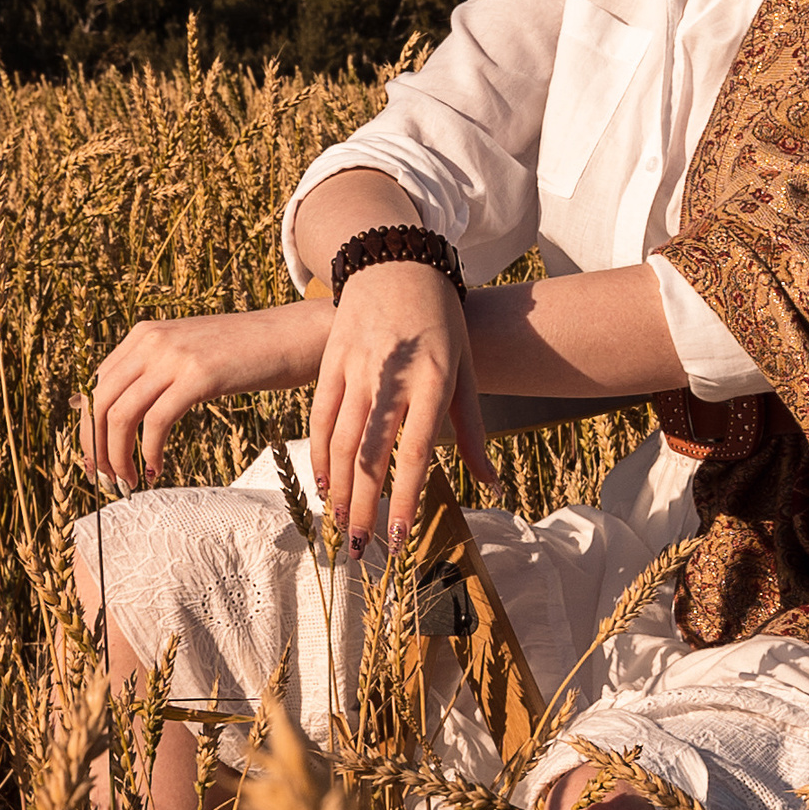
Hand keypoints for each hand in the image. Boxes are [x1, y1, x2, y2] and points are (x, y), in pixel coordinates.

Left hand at [84, 306, 322, 493]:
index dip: (88, 429)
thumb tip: (120, 413)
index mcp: (143, 335)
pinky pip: (156, 422)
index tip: (96, 461)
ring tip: (129, 482)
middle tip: (106, 480)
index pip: (95, 386)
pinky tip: (157, 469)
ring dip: (118, 457)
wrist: (293, 336)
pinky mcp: (199, 375)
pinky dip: (149, 453)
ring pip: (121, 414)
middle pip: (99, 402)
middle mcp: (151, 340)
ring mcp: (174, 355)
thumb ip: (154, 374)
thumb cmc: (246, 355)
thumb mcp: (189, 355)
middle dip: (96, 448)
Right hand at [309, 263, 492, 549]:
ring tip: (339, 525)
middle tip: (361, 548)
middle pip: (371, 455)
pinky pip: (320, 416)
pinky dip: (318, 454)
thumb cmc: (441, 321)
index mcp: (434, 382)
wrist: (397, 261)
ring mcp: (357, 369)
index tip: (401, 538)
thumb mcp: (466, 370)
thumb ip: (472, 430)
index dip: (407, 499)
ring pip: (340, 441)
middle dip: (364, 506)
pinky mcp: (331, 362)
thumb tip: (490, 486)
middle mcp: (392, 378)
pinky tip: (323, 484)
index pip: (416, 453)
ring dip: (338, 489)